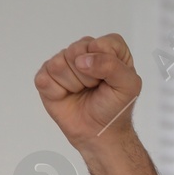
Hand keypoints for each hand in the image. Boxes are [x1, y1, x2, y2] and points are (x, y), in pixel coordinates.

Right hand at [34, 34, 141, 150]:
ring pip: (58, 63)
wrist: (99, 132)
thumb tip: (82, 60)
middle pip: (77, 49)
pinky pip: (44, 78)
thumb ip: (112, 65)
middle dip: (88, 75)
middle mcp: (84, 52)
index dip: (106, 62)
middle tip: (94, 87)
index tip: (110, 79)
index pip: (103, 42)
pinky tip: (66, 96)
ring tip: (81, 92)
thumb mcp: (129, 86)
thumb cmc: (115, 107)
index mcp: (108, 50)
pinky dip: (57, 92)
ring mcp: (63, 63)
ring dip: (73, 84)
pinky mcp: (46, 76)